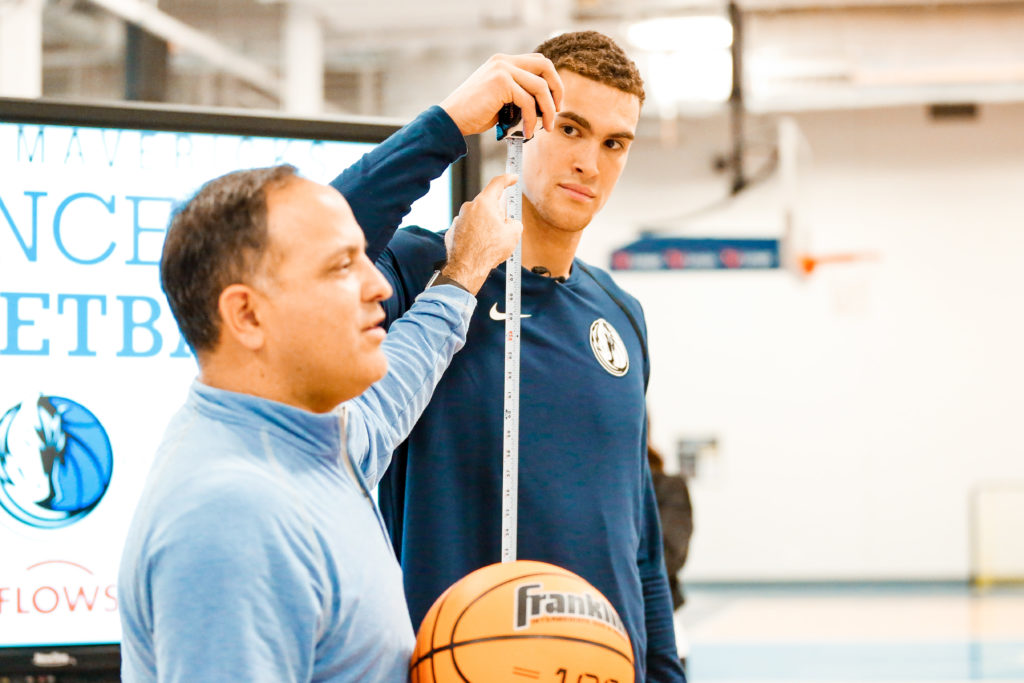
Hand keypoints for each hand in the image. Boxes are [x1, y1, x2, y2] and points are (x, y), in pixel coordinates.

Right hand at [440, 53, 563, 138]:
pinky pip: (528, 102)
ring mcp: (503, 69)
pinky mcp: (501, 82)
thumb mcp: (500, 99)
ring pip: (540, 86)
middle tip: (557, 111)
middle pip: (545, 66)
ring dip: (548, 110)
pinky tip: (528, 132)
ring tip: (546, 127)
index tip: (554, 102)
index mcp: (504, 61)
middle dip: (557, 89)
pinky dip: (531, 119)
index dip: (552, 80)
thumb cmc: (474, 114)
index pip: (538, 62)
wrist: (451, 120)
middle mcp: (504, 61)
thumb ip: (518, 94)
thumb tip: (543, 106)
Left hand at [441, 174, 522, 294]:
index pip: (497, 183)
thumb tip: (509, 223)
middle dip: (497, 215)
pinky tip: (478, 248)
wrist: (467, 268)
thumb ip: (514, 222)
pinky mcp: (452, 231)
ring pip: (477, 218)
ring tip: (490, 245)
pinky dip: (474, 236)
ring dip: (485, 227)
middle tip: (503, 232)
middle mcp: (469, 207)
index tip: (513, 178)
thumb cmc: (489, 251)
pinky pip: (468, 229)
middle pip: (488, 204)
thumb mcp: (514, 234)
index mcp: (484, 203)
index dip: (508, 179)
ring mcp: (458, 219)